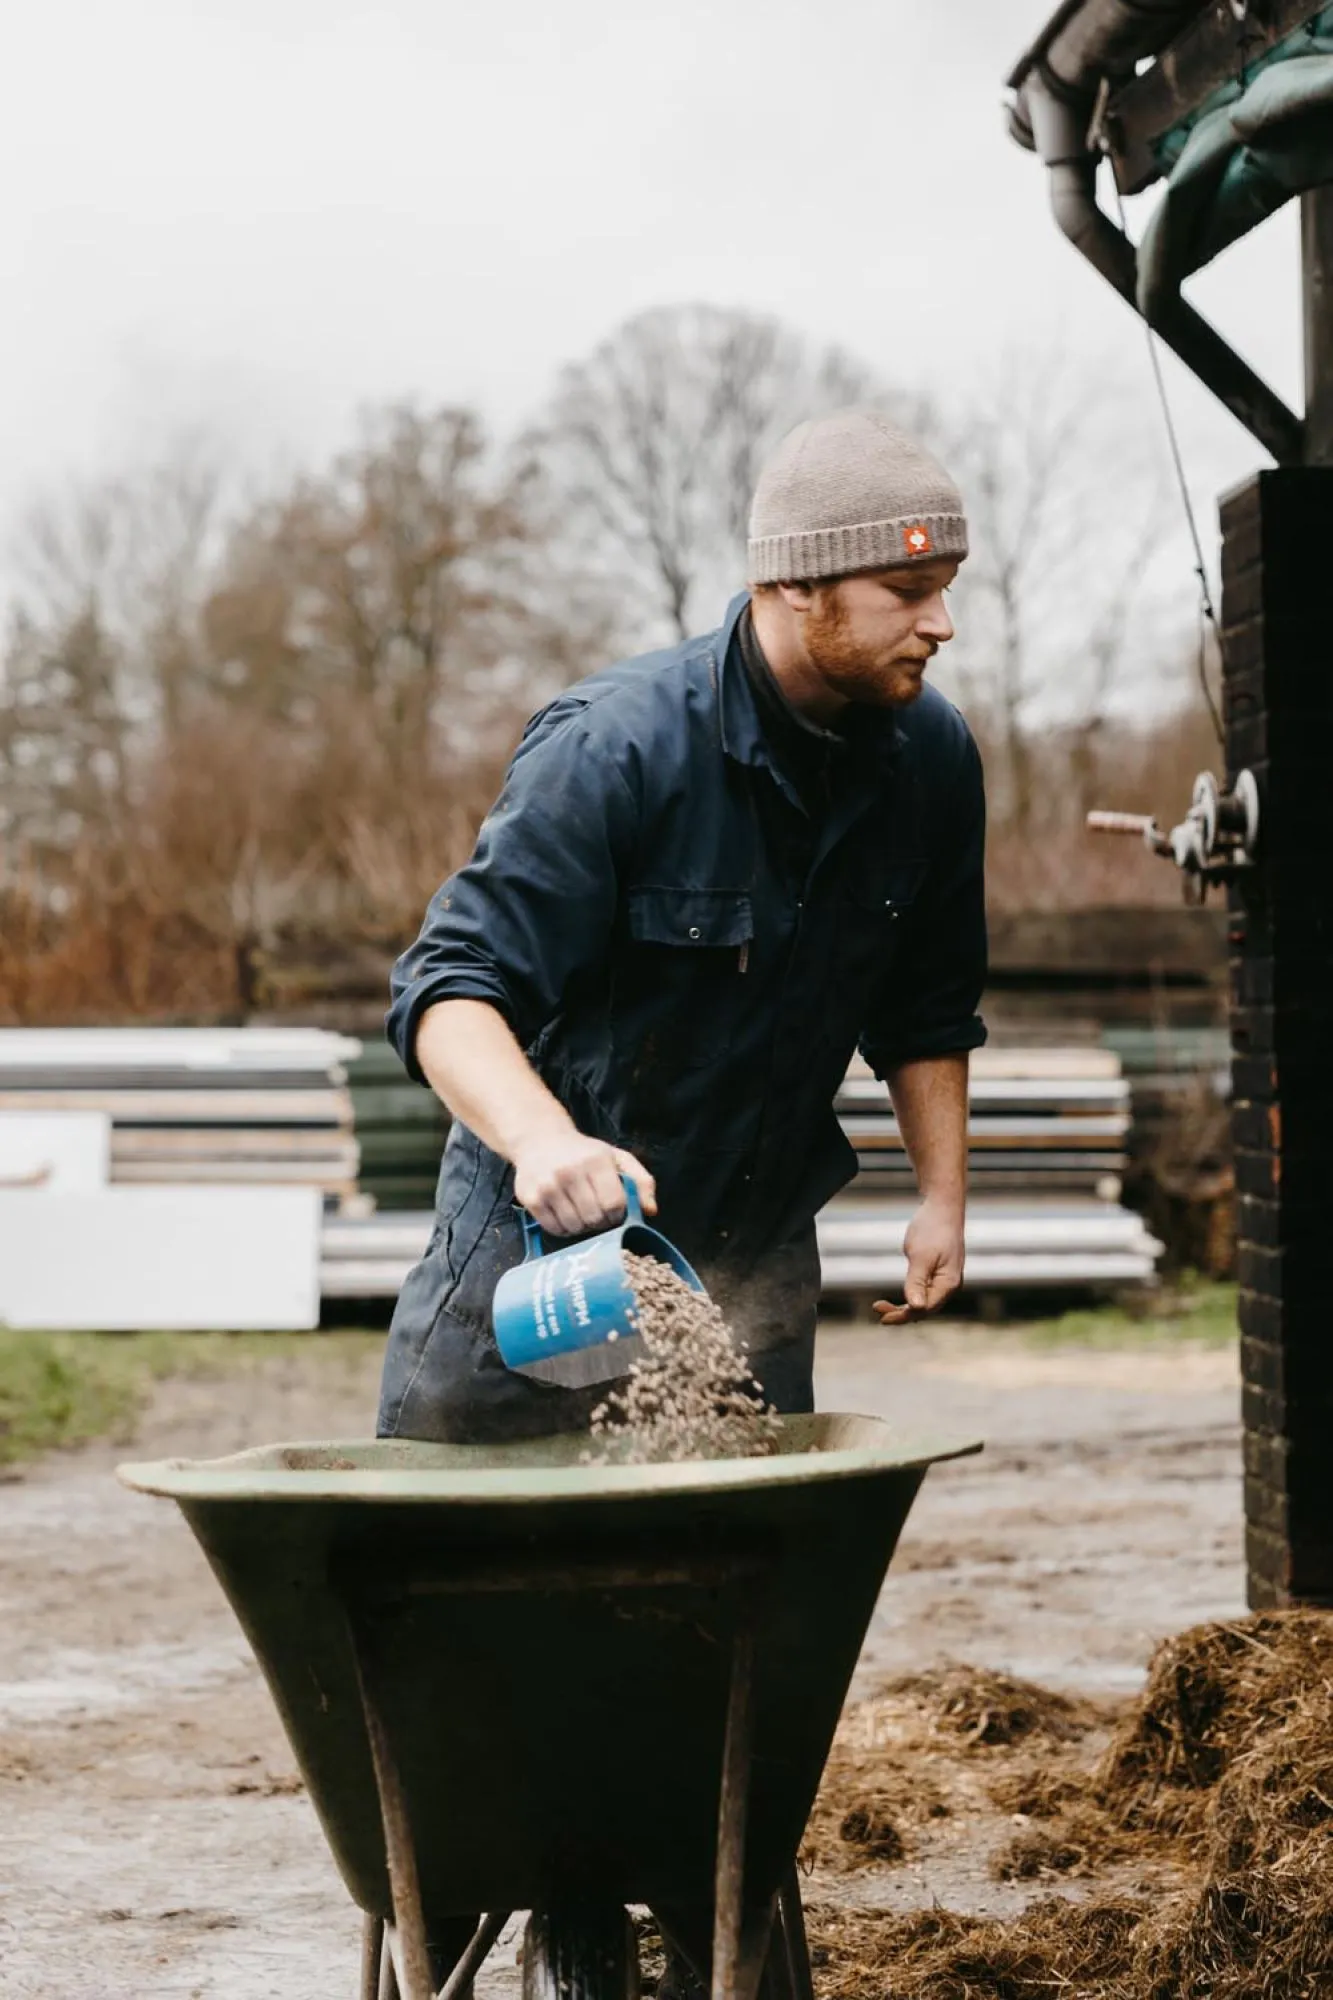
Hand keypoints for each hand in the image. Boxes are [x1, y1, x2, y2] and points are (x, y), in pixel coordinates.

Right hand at [513, 1129, 656, 1237]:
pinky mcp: (530, 1198)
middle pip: (594, 1218)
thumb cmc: (584, 1153)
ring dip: (581, 1226)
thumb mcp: (617, 1158)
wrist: (540, 1140)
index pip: (614, 1204)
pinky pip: (554, 1229)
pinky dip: (563, 1228)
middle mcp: (569, 1172)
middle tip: (596, 1213)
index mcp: (595, 1160)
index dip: (618, 1214)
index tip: (614, 1211)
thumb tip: (651, 1211)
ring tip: (580, 1211)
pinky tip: (565, 1213)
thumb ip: (641, 1181)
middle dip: (600, 1222)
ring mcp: (547, 1186)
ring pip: (574, 1227)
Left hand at [873, 1198, 963, 1324]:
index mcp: (948, 1284)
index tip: (882, 1316)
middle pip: (925, 1309)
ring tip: (880, 1306)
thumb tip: (915, 1308)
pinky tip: (898, 1298)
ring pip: (924, 1302)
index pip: (925, 1309)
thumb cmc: (932, 1229)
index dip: (903, 1315)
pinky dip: (910, 1296)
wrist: (942, 1206)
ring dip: (904, 1307)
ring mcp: (945, 1279)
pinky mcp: (938, 1272)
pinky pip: (924, 1291)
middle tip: (877, 1309)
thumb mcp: (921, 1256)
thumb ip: (917, 1282)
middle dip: (901, 1313)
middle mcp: (949, 1285)